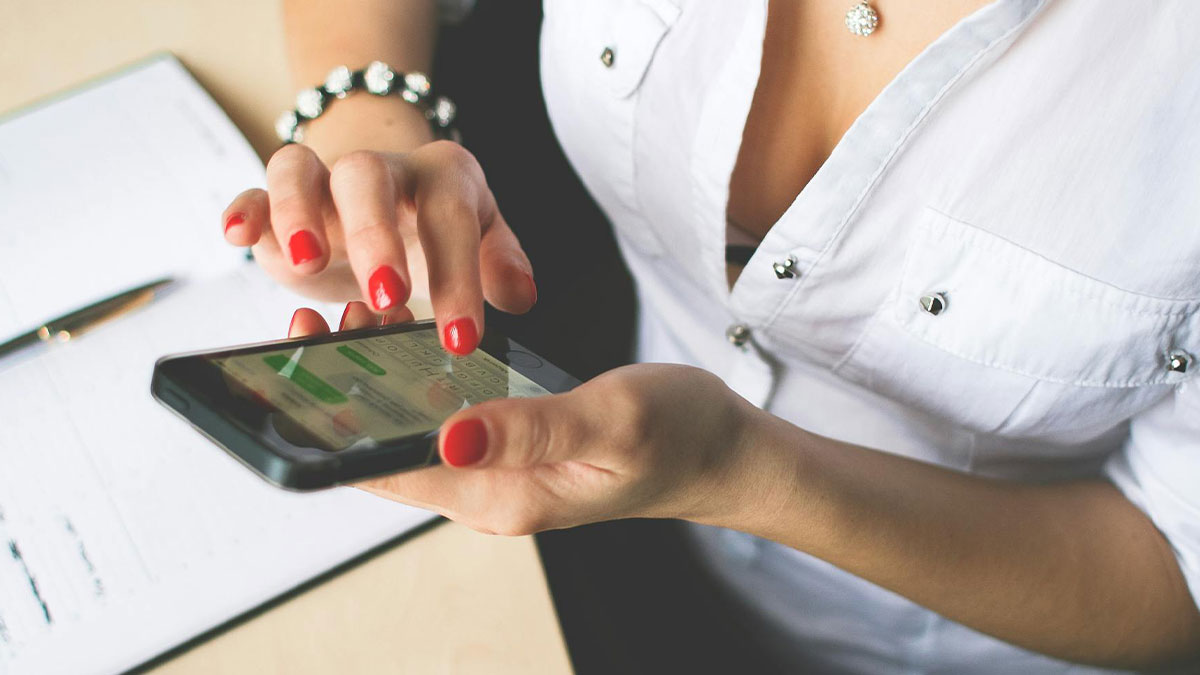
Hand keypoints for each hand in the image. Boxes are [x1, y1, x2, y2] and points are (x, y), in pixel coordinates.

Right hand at [224, 141, 536, 354]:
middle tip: (386, 296)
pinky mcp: (277, 201)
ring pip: (300, 170)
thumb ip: (499, 264)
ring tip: (305, 261)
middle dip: (376, 238)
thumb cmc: (439, 228)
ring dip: (298, 212)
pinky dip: (245, 208)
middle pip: (370, 179)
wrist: (390, 198)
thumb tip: (521, 296)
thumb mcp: (481, 243)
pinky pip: (255, 189)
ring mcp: (323, 182)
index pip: (451, 219)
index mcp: (444, 178)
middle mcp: (382, 170)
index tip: (461, 339)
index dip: (457, 278)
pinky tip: (238, 235)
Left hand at [288, 303, 760, 534]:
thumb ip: (530, 429)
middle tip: (320, 319)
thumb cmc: (679, 435)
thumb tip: (448, 436)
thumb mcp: (611, 421)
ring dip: (379, 381)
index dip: (338, 423)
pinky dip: (418, 379)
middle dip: (346, 393)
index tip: (302, 364)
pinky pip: (448, 419)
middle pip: (392, 451)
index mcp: (505, 497)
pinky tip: (408, 336)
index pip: (394, 469)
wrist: (724, 451)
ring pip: (416, 430)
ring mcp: (501, 473)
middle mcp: (491, 493)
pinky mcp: (514, 450)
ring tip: (356, 312)